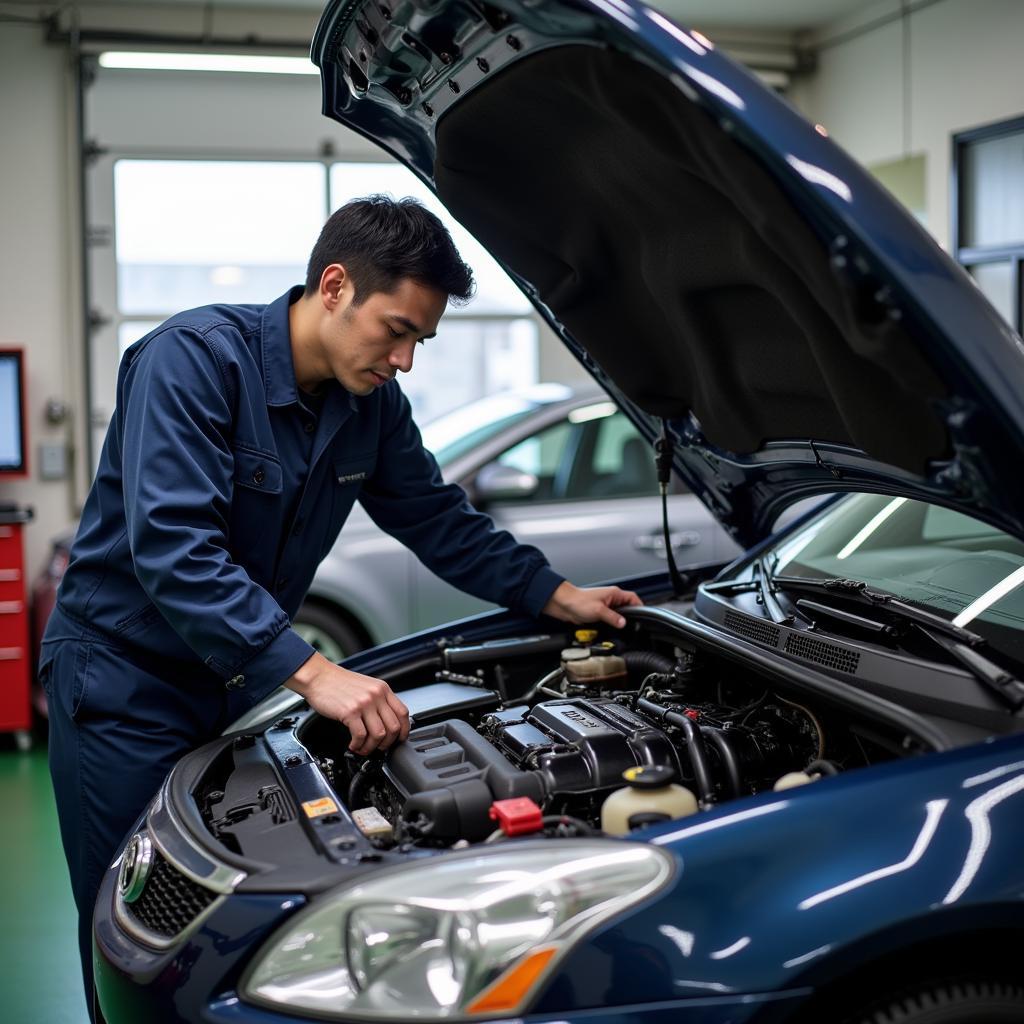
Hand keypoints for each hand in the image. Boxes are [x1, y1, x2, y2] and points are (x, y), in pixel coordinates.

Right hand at [286, 652, 409, 754]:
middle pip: (393, 727)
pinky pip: (361, 735)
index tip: (399, 739)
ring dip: (371, 747)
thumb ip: (378, 700)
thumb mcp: (366, 686)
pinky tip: (353, 745)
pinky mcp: (350, 711)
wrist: (318, 676)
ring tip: (363, 748)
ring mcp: (364, 703)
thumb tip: (386, 721)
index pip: (403, 713)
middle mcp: (376, 695)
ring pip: (379, 734)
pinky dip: (358, 745)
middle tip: (378, 748)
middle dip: (387, 743)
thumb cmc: (338, 682)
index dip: (404, 730)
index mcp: (382, 689)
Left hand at [540, 581, 642, 628]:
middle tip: (630, 624)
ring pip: (618, 614)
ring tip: (618, 627)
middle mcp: (610, 598)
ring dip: (618, 621)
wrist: (563, 604)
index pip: (633, 598)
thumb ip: (613, 618)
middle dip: (629, 616)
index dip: (640, 606)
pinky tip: (609, 628)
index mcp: (614, 593)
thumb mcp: (599, 611)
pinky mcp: (598, 612)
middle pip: (627, 607)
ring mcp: (604, 605)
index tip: (643, 616)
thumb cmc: (578, 601)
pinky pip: (609, 618)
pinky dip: (610, 623)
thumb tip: (623, 623)